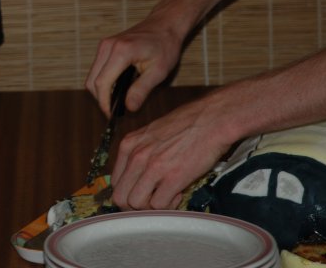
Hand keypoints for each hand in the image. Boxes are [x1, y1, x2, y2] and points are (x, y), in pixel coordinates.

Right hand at [86, 15, 182, 116]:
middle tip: (115, 112)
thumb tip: (128, 108)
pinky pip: (97, 69)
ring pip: (92, 75)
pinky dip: (103, 81)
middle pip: (92, 81)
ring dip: (101, 91)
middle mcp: (108, 46)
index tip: (112, 117)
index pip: (102, 83)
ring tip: (117, 102)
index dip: (104, 103)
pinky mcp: (105, 46)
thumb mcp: (159, 71)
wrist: (164, 24)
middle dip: (101, 99)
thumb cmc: (165, 46)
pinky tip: (117, 89)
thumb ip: (142, 90)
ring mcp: (104, 45)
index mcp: (121, 51)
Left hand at [110, 94, 231, 209]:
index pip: (114, 182)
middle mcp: (136, 155)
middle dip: (135, 205)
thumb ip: (139, 152)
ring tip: (167, 194)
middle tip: (153, 200)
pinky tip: (179, 192)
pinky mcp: (172, 177)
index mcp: (129, 144)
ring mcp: (153, 167)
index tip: (143, 191)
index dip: (128, 192)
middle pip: (120, 197)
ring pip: (135, 204)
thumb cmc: (186, 124)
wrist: (211, 120)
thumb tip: (135, 176)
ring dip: (151, 207)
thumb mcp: (151, 133)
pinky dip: (169, 205)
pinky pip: (159, 205)